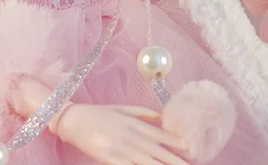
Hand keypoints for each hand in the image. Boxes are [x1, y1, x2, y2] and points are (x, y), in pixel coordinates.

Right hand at [54, 103, 191, 164]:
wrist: (74, 120)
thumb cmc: (99, 114)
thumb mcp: (122, 108)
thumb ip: (144, 114)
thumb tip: (163, 119)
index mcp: (135, 123)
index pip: (162, 135)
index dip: (177, 143)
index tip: (192, 149)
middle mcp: (132, 136)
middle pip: (159, 152)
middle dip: (177, 161)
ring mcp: (123, 150)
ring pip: (149, 163)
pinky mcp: (112, 160)